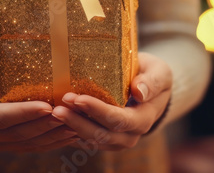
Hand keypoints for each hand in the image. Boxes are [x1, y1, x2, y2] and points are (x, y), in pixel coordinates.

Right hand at [0, 54, 78, 151]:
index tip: (47, 106)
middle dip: (46, 124)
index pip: (3, 117)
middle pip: (20, 132)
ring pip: (29, 142)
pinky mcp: (7, 145)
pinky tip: (70, 134)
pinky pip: (32, 145)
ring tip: (76, 125)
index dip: (26, 113)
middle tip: (69, 114)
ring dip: (53, 135)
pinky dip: (51, 141)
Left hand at [52, 52, 171, 150]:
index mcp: (144, 118)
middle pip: (102, 134)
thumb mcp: (159, 71)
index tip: (79, 98)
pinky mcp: (105, 140)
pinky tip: (56, 121)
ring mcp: (117, 140)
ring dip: (71, 127)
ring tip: (54, 112)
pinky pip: (86, 140)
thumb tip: (139, 91)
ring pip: (92, 140)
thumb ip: (152, 81)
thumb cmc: (152, 74)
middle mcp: (131, 134)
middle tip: (58, 107)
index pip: (119, 119)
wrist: (149, 88)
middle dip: (78, 121)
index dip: (98, 111)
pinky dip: (71, 132)